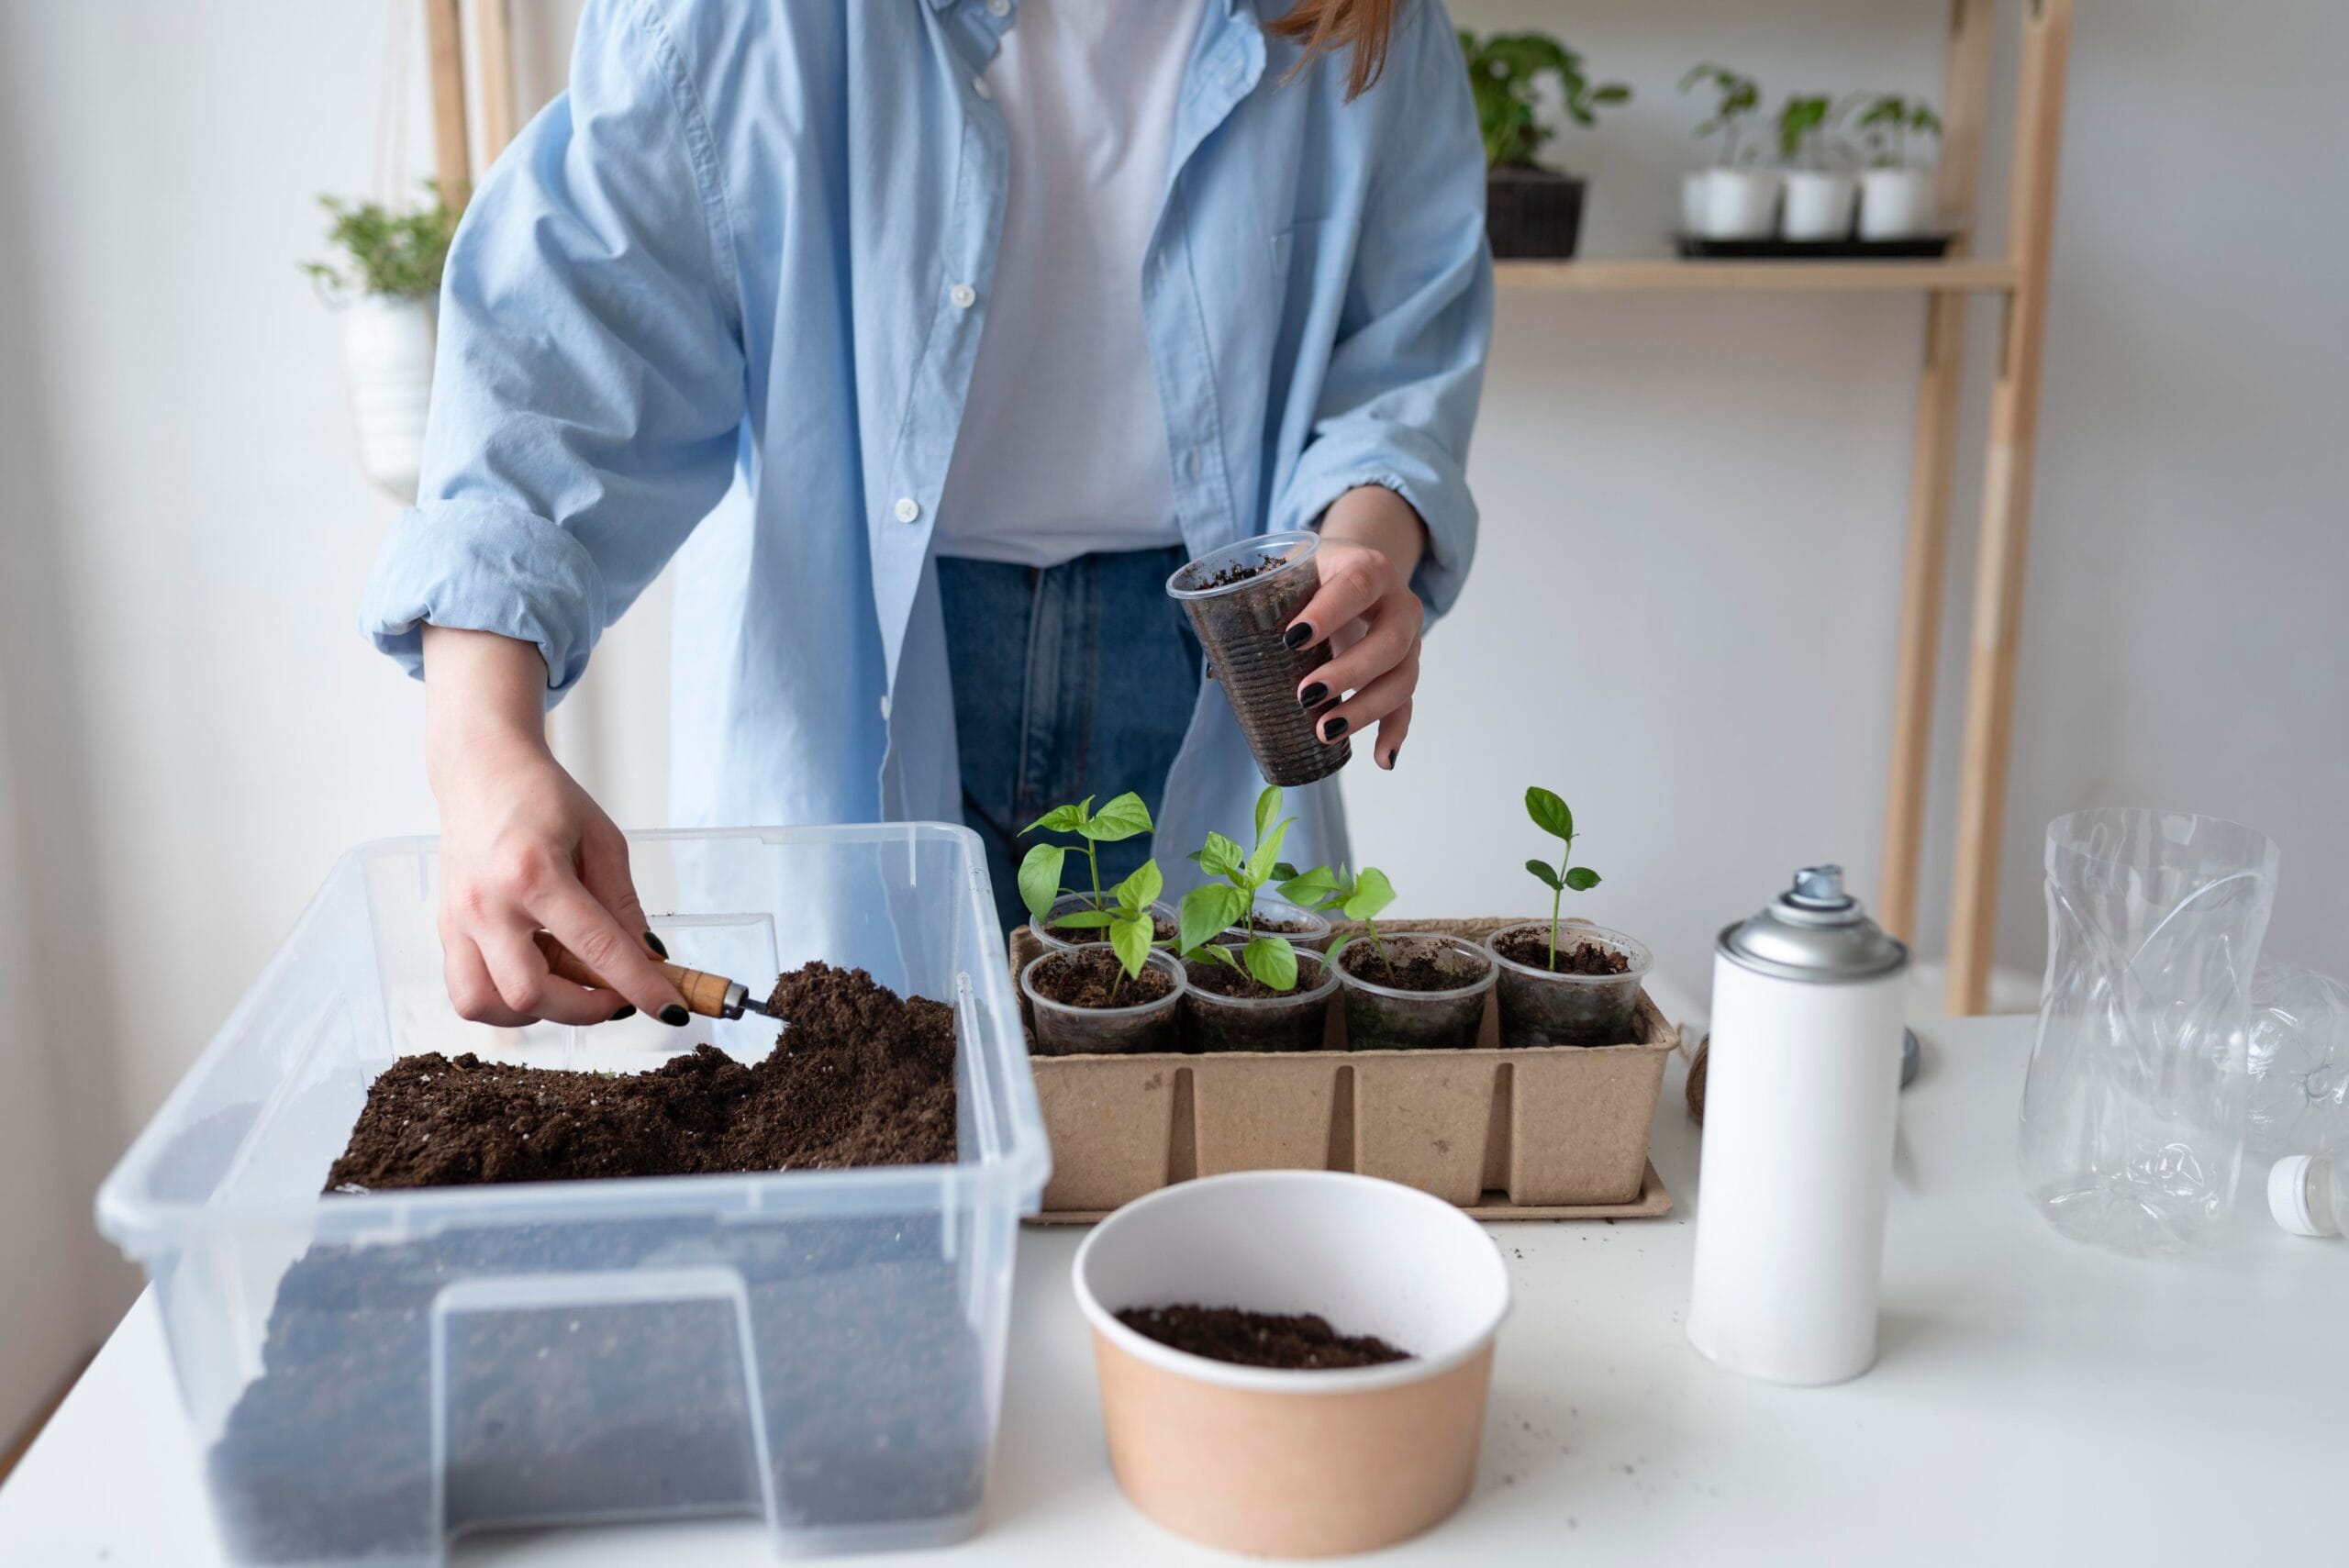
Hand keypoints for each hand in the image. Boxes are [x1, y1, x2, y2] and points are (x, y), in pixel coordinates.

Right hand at [422, 627, 686, 1026]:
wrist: (480, 771)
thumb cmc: (543, 797)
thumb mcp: (602, 840)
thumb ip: (623, 904)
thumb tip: (649, 958)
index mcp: (534, 873)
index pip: (596, 948)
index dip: (640, 986)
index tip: (671, 1009)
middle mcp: (488, 903)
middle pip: (531, 993)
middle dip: (586, 1010)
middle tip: (618, 995)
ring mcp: (458, 920)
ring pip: (486, 1005)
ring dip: (538, 1013)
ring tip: (570, 987)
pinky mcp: (445, 930)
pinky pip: (467, 992)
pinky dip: (504, 1003)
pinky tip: (536, 976)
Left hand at [1286, 486, 1426, 769]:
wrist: (1359, 571)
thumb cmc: (1315, 574)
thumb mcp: (1291, 570)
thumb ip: (1258, 604)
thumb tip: (1216, 670)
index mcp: (1367, 567)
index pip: (1357, 585)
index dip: (1329, 613)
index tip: (1293, 639)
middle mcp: (1398, 603)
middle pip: (1389, 641)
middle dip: (1349, 672)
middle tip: (1306, 695)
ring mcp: (1408, 640)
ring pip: (1401, 678)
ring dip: (1366, 709)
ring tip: (1326, 731)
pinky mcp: (1404, 669)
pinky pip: (1407, 704)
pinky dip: (1394, 732)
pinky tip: (1380, 759)